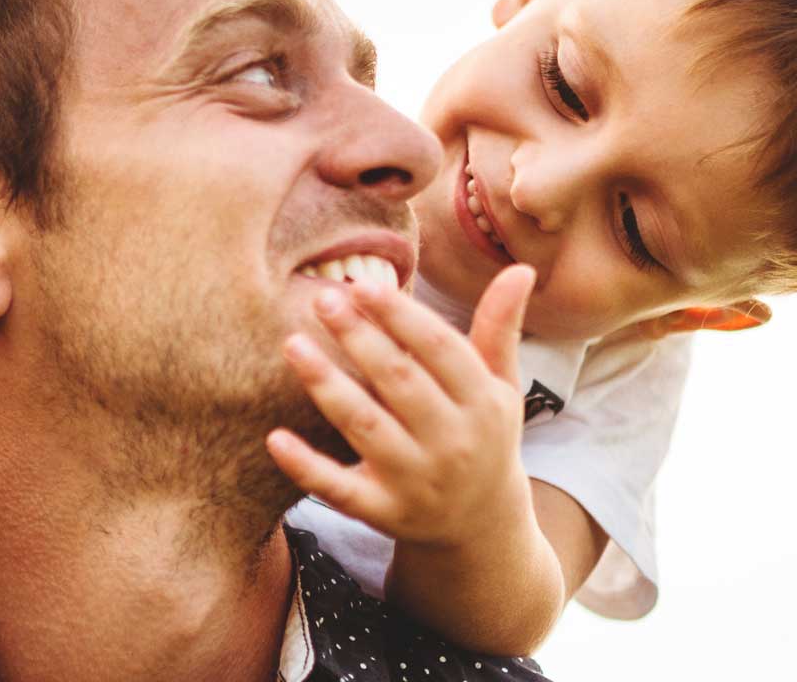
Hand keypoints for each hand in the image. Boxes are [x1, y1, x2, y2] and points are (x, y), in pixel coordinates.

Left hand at [267, 265, 537, 547]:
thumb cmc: (484, 437)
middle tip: (323, 299)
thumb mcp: (501, 387)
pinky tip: (275, 437)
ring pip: (365, 428)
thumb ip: (500, 328)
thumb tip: (521, 269)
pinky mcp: (384, 514)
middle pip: (400, 382)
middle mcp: (452, 443)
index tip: (365, 285)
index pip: (441, 349)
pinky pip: (339, 492)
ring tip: (293, 344)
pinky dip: (307, 468)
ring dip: (327, 385)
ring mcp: (416, 482)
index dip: (401, 315)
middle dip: (360, 338)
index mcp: (482, 404)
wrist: (483, 527)